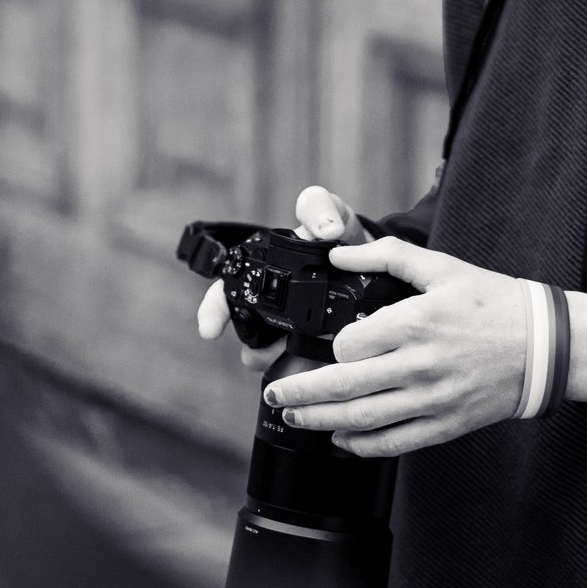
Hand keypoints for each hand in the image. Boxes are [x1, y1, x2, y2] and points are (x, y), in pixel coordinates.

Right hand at [196, 186, 354, 372]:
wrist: (377, 262)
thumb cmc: (342, 236)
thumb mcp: (330, 213)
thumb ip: (321, 209)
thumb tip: (328, 228)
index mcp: (265, 273)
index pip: (227, 293)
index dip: (213, 311)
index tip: (209, 331)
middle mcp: (273, 307)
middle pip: (249, 337)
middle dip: (253, 350)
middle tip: (263, 355)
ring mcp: (296, 334)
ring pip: (274, 361)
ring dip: (281, 364)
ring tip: (295, 359)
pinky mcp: (322, 354)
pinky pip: (308, 376)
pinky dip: (312, 378)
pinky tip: (321, 376)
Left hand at [259, 238, 527, 456]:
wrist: (545, 347)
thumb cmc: (493, 304)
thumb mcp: (441, 267)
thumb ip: (386, 256)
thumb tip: (340, 252)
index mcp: (416, 323)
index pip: (351, 344)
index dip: (332, 346)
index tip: (328, 345)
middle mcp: (420, 365)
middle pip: (345, 387)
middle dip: (302, 394)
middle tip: (275, 394)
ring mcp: (433, 400)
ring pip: (364, 419)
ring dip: (322, 421)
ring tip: (296, 417)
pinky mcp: (446, 425)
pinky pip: (395, 443)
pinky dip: (363, 446)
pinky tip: (343, 440)